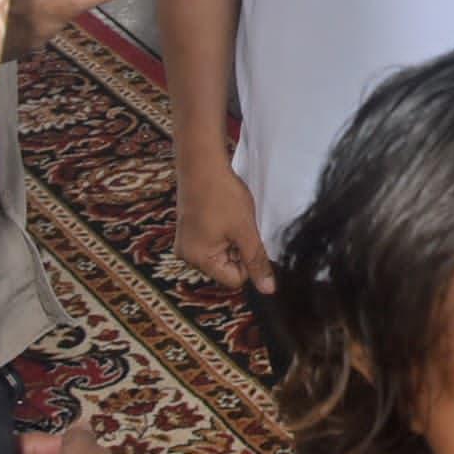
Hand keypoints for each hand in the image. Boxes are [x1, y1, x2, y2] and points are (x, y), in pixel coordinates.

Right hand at [175, 157, 271, 291]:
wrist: (202, 163)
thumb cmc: (223, 196)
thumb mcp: (246, 231)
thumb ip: (257, 262)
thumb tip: (268, 290)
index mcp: (199, 260)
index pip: (234, 280)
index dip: (248, 262)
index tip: (248, 238)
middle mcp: (187, 255)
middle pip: (226, 267)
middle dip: (239, 249)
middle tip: (239, 225)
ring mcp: (186, 242)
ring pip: (221, 253)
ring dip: (232, 239)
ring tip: (230, 217)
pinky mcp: (188, 229)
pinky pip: (212, 241)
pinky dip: (223, 230)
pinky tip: (223, 213)